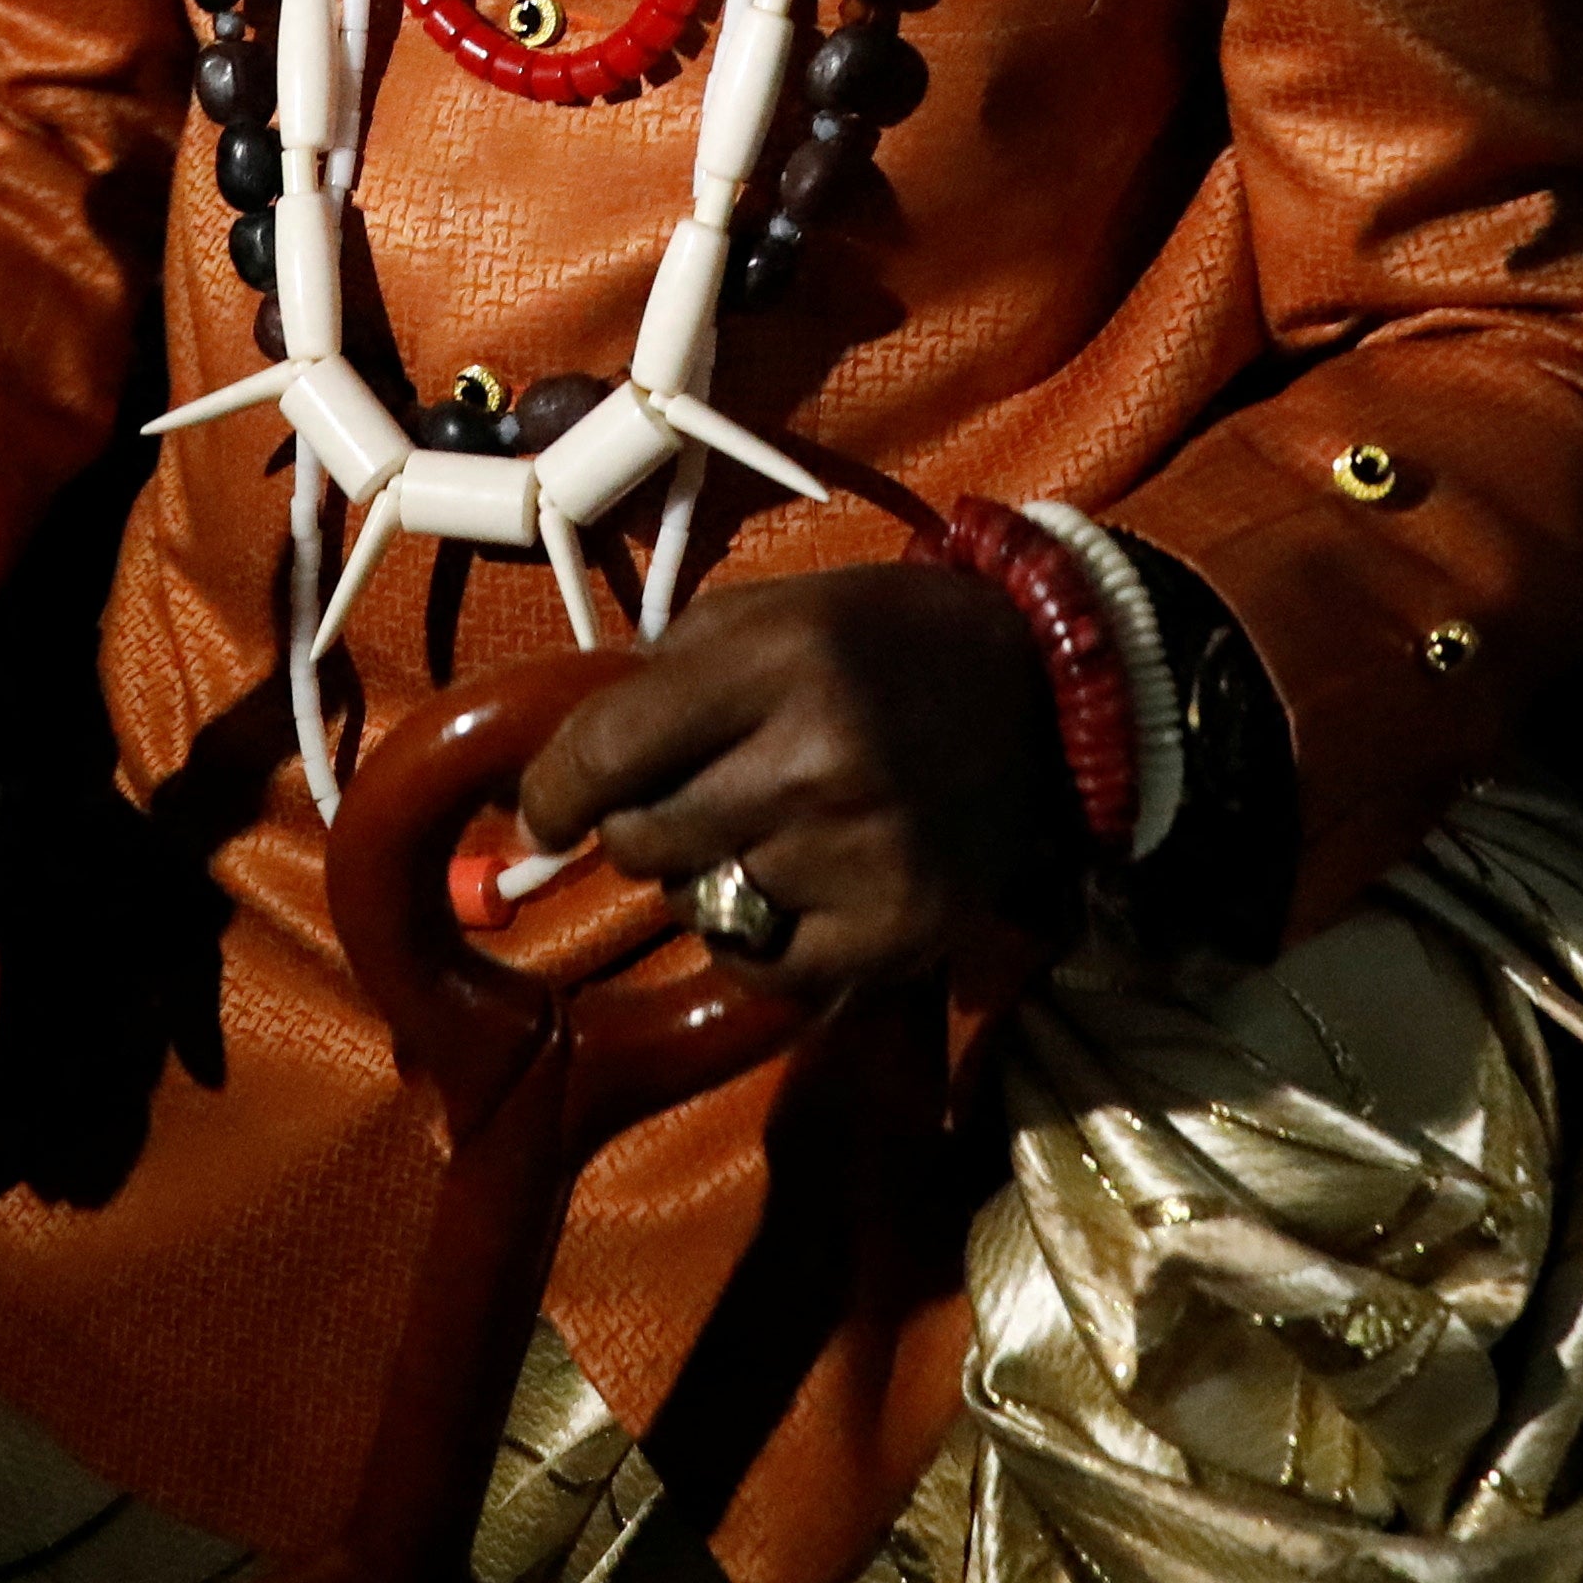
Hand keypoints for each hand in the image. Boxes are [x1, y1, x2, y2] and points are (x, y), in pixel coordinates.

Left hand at [512, 560, 1078, 999]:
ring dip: (704, 875)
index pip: (608, 750)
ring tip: (769, 827)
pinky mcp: (901, 927)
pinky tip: (799, 884)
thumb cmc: (879, 643)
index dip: (553, 791)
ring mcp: (862, 852)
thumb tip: (556, 772)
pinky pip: (763, 966)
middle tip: (690, 799)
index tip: (542, 812)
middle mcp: (817, 759)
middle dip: (639, 824)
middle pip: (640, 840)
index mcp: (777, 661)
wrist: (1039, 691)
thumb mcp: (767, 615)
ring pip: (695, 903)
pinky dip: (759, 938)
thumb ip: (660, 679)